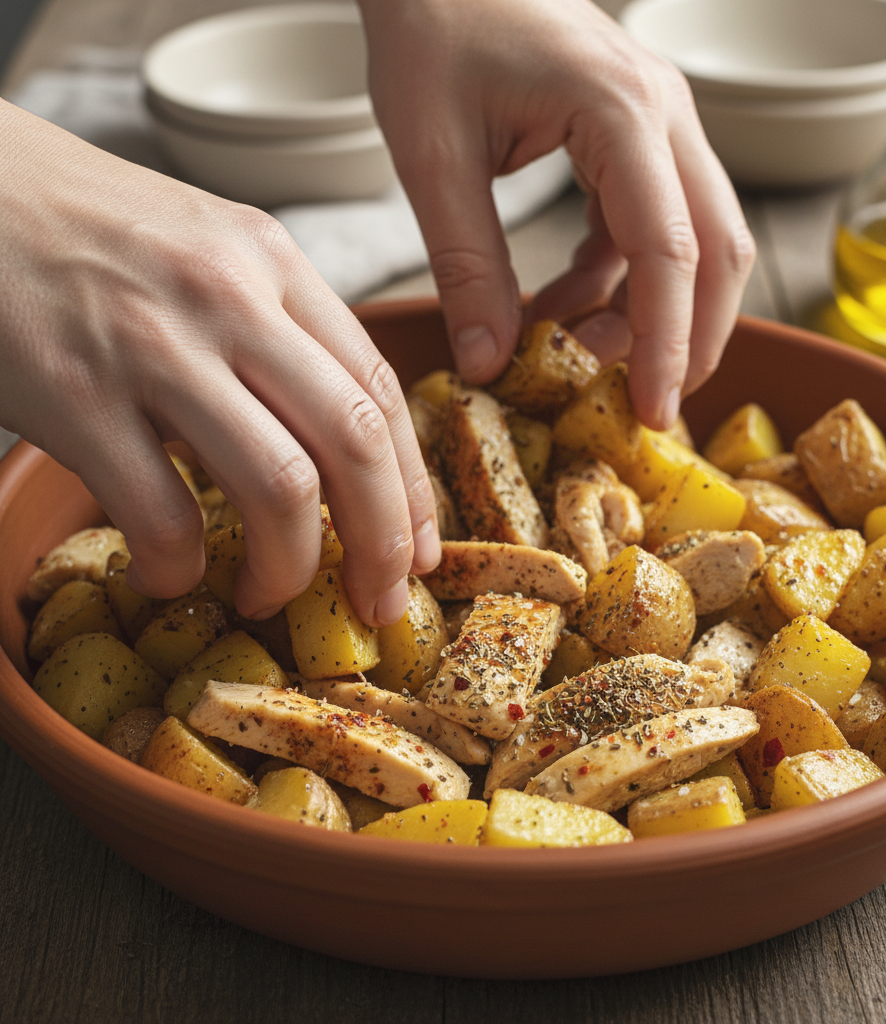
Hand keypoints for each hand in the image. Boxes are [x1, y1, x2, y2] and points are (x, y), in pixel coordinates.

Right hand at [0, 101, 438, 625]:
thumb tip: (334, 454)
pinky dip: (178, 566)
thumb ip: (279, 332)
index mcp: (274, 263)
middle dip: (384, 541)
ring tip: (269, 594)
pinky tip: (168, 573)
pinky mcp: (74, 394)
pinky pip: (162, 513)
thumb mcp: (210, 250)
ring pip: (279, 485)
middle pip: (354, 442)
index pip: (381, 388)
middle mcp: (230, 298)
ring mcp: (154, 345)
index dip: (413, 486)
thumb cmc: (92, 228)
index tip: (421, 548)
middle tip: (381, 600)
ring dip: (290, 566)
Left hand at [358, 0, 755, 428]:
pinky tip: (559, 306)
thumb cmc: (432, 25)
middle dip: (690, 338)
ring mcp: (657, 123)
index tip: (650, 414)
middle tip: (643, 407)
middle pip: (717, 250)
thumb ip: (465, 263)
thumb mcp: (433, 153)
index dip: (667, 344)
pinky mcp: (636, 138)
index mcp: (621, 111)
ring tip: (574, 354)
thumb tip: (487, 363)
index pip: (670, 251)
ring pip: (697, 241)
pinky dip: (616, 282)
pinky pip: (651, 227)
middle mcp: (662, 114)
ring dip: (649, 313)